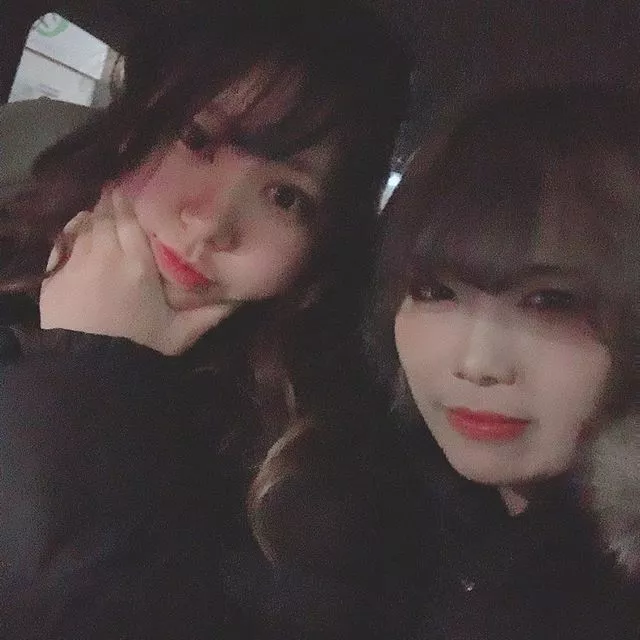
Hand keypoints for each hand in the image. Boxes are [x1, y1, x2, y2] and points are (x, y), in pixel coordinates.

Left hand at [40, 188, 237, 354]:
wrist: (89, 370)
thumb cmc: (140, 347)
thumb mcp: (182, 333)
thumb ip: (212, 312)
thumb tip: (242, 298)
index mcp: (137, 261)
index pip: (130, 215)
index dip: (134, 199)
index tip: (142, 192)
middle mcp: (105, 252)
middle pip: (107, 212)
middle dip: (116, 202)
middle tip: (127, 198)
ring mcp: (75, 261)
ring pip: (85, 222)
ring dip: (97, 215)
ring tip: (108, 212)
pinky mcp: (54, 274)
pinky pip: (64, 239)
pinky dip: (75, 230)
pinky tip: (83, 230)